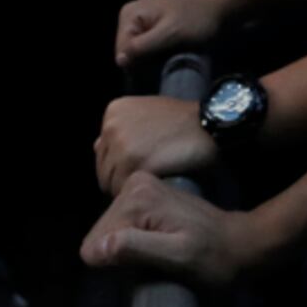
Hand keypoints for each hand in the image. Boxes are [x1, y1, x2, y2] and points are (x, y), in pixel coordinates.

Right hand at [84, 174, 250, 284]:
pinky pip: (121, 225)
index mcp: (136, 196)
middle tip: (157, 259)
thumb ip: (134, 249)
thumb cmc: (213, 258)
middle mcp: (133, 184)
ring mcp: (139, 186)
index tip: (148, 264)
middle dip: (121, 253)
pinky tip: (157, 242)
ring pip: (109, 231)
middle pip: (100, 234)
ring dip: (128, 248)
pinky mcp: (145, 194)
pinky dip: (133, 239)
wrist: (240, 244)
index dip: (116, 262)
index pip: (94, 243)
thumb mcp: (177, 258)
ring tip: (160, 251)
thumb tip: (94, 250)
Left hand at [96, 95, 217, 191]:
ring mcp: (120, 145)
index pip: (103, 153)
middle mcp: (111, 126)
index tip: (142, 167)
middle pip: (103, 170)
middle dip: (121, 178)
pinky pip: (125, 191)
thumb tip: (96, 146)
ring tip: (151, 187)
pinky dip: (138, 194)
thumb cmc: (183, 121)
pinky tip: (155, 189)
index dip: (120, 166)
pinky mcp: (133, 163)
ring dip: (129, 189)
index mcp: (113, 112)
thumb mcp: (148, 112)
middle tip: (147, 181)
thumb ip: (121, 129)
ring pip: (111, 184)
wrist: (210, 124)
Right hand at [115, 0, 227, 65]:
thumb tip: (119, 61)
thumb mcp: (169, 34)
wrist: (220, 10)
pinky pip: (148, 52)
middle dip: (145, 62)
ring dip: (153, 62)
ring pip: (138, 56)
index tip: (160, 64)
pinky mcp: (154, 32)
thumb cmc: (197, 20)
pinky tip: (171, 56)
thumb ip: (142, 47)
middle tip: (168, 60)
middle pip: (127, 55)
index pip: (121, 53)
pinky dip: (158, 58)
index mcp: (129, 14)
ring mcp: (142, 25)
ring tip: (171, 57)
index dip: (138, 64)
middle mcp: (131, 18)